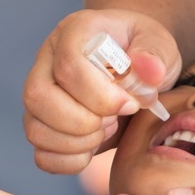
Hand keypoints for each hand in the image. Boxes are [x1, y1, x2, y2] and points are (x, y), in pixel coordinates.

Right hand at [23, 8, 182, 173]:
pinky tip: (94, 147)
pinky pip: (42, 155)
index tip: (130, 104)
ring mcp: (40, 95)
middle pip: (38, 96)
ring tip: (106, 129)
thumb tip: (150, 70)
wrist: (136, 70)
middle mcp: (47, 62)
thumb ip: (156, 53)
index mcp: (74, 33)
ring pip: (35, 129)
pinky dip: (70, 161)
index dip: (100, 95)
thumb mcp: (159, 44)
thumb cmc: (145, 53)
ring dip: (77, 142)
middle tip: (114, 119)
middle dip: (83, 121)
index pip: (68, 65)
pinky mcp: (43, 125)